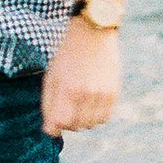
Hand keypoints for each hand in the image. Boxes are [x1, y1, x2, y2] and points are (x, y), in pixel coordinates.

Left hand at [40, 23, 120, 138]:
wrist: (92, 33)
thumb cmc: (66, 56)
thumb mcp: (51, 77)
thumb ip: (48, 104)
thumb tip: (51, 129)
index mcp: (66, 89)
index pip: (59, 123)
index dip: (53, 127)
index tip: (51, 124)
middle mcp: (86, 94)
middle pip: (75, 126)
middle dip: (67, 122)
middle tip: (65, 107)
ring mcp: (102, 94)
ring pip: (91, 125)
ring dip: (82, 121)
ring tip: (78, 104)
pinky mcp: (114, 93)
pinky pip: (105, 118)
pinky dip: (96, 116)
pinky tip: (90, 104)